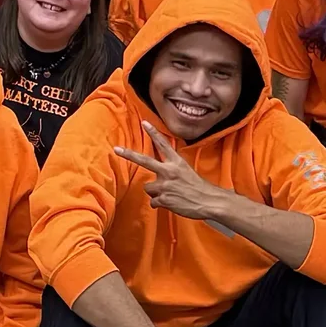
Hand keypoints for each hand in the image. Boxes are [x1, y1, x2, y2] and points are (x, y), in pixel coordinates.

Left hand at [112, 122, 229, 223]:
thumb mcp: (186, 171)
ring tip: (171, 195)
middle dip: (128, 154)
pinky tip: (173, 203)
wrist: (209, 201)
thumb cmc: (198, 187)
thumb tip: (158, 175)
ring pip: (149, 188)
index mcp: (176, 162)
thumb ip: (172, 169)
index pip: (163, 144)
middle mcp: (169, 171)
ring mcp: (165, 185)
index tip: (144, 122)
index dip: (153, 133)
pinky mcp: (164, 198)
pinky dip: (161, 204)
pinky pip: (154, 202)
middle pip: (144, 160)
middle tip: (116, 149)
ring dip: (156, 193)